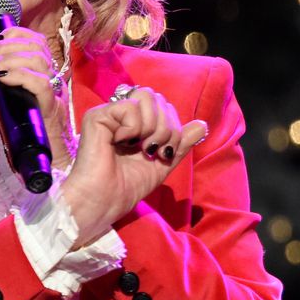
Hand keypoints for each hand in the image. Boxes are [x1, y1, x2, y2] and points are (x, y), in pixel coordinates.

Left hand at [0, 27, 73, 169]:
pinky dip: (17, 75)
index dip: (16, 34)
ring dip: (8, 58)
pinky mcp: (52, 109)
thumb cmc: (31, 140)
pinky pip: (38, 83)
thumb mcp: (7, 112)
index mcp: (45, 77)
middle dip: (6, 46)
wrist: (51, 166)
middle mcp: (53, 82)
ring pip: (38, 59)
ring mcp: (54, 94)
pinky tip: (0, 78)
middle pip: (37, 46)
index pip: (38, 42)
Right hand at [60, 86, 207, 247]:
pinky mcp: (97, 117)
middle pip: (157, 98)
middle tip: (154, 151)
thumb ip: (180, 143)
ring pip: (146, 96)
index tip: (164, 154)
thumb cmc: (127, 187)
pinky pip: (129, 107)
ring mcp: (109, 114)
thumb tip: (202, 124)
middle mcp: (121, 115)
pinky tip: (121, 144)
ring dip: (153, 126)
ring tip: (141, 148)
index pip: (164, 106)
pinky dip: (134, 128)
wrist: (105, 202)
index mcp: (136, 124)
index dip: (173, 127)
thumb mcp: (163, 164)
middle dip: (167, 127)